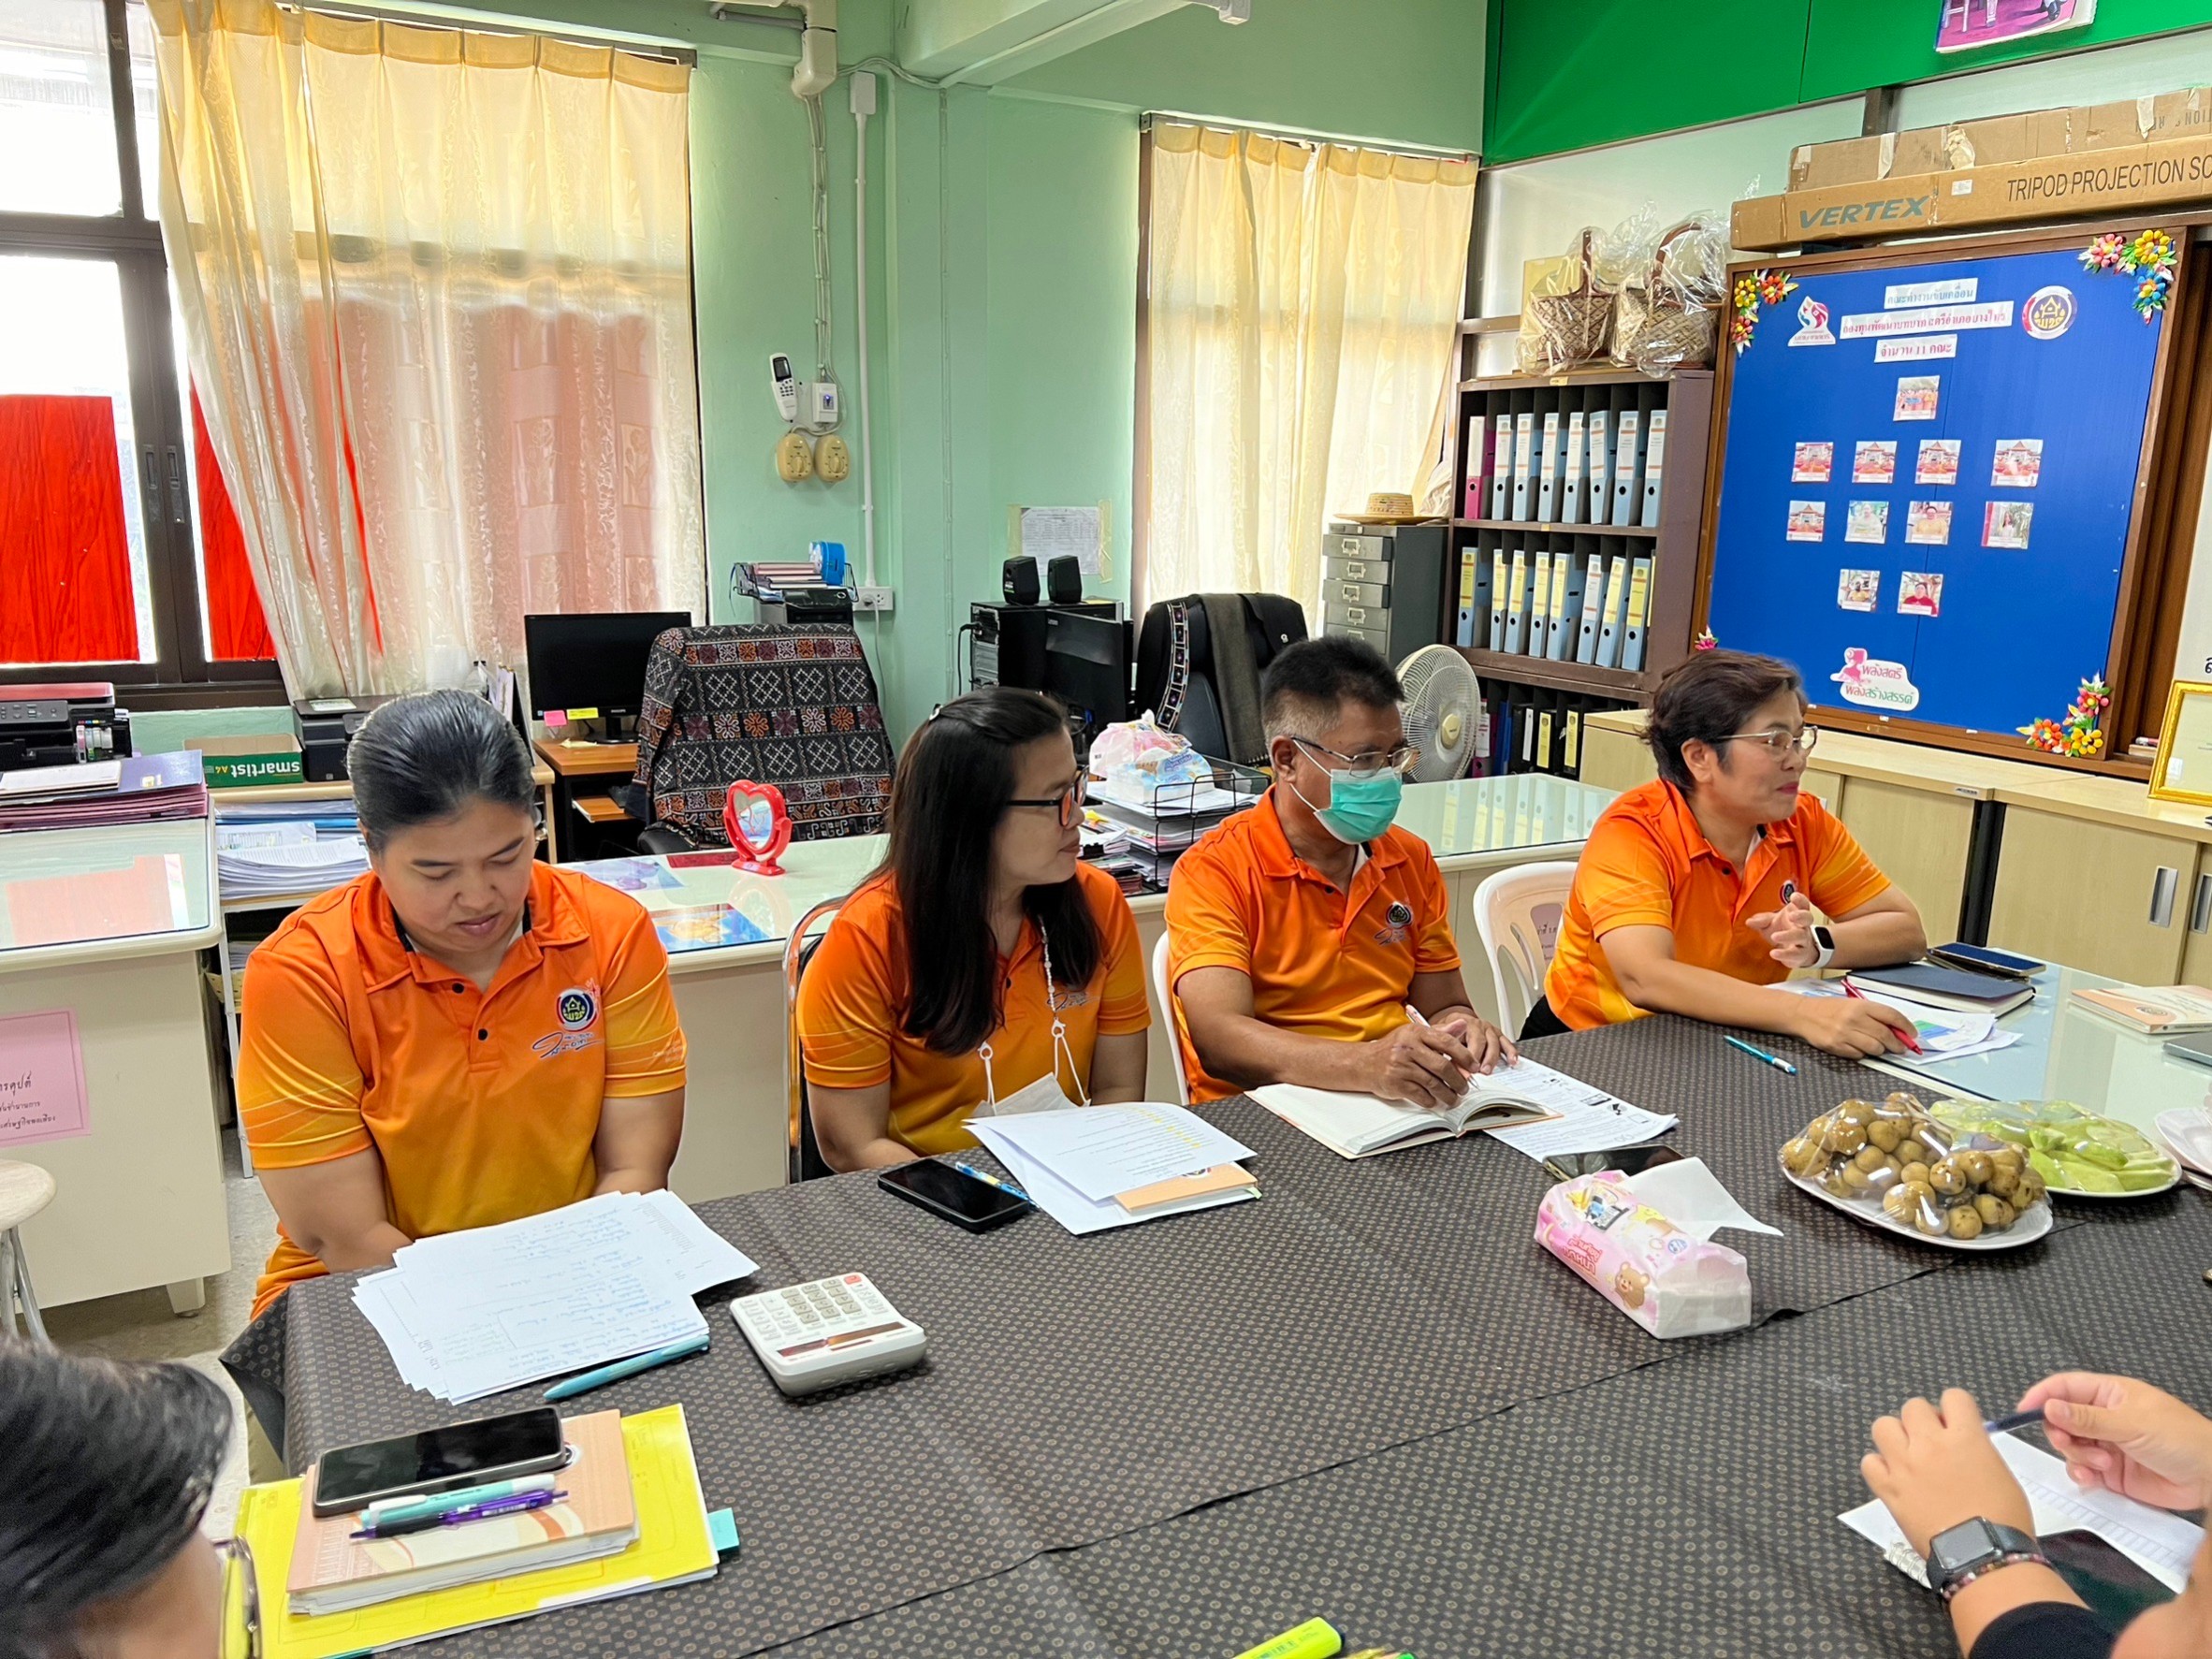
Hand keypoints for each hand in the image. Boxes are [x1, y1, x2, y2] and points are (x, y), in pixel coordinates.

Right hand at [1371, 1021, 1476, 1109]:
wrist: (1364, 1063)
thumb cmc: (1393, 1048)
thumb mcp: (1416, 1034)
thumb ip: (1441, 1032)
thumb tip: (1463, 1025)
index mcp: (1416, 1033)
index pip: (1447, 1043)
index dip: (1465, 1056)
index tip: (1474, 1067)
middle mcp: (1408, 1048)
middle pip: (1443, 1067)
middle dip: (1459, 1080)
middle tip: (1465, 1087)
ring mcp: (1401, 1067)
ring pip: (1434, 1084)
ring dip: (1448, 1094)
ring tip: (1454, 1097)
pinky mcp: (1397, 1084)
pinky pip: (1421, 1096)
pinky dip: (1431, 1101)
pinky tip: (1435, 1100)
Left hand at [1433, 1008, 1517, 1074]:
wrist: (1457, 1022)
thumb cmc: (1449, 1032)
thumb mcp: (1440, 1034)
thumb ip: (1441, 1045)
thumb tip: (1442, 1061)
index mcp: (1465, 1024)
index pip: (1466, 1040)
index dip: (1465, 1056)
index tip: (1462, 1069)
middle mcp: (1479, 1026)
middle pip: (1482, 1042)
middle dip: (1479, 1058)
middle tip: (1476, 1072)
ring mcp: (1490, 1031)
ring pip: (1495, 1044)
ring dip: (1491, 1059)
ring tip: (1487, 1071)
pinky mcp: (1499, 1036)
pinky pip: (1507, 1044)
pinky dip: (1511, 1053)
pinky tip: (1512, 1062)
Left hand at [1746, 891, 1821, 967]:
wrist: (1795, 952)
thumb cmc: (1782, 930)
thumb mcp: (1770, 923)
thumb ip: (1761, 921)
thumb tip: (1749, 921)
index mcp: (1796, 913)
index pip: (1802, 904)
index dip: (1800, 899)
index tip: (1793, 896)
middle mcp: (1803, 926)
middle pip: (1807, 918)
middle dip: (1801, 915)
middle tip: (1791, 916)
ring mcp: (1804, 940)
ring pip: (1801, 936)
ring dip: (1788, 936)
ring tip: (1774, 937)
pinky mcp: (1801, 954)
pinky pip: (1796, 954)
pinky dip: (1785, 954)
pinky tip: (1774, 953)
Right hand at [1788, 994, 1911, 1057]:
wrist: (1802, 1014)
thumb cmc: (1830, 1008)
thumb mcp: (1853, 1005)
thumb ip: (1873, 1015)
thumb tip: (1897, 1030)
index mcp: (1860, 1005)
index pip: (1892, 1016)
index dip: (1906, 1027)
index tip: (1912, 1035)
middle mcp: (1854, 1019)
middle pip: (1886, 1035)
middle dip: (1897, 1044)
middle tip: (1900, 1048)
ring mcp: (1845, 1034)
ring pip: (1875, 1048)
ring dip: (1881, 1050)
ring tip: (1878, 1047)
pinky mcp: (1836, 1046)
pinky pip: (1859, 1055)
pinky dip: (1863, 1054)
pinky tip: (1858, 1047)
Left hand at [1862, 1388, 2035, 1557]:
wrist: (1985, 1557)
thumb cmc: (2004, 1520)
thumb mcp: (2001, 1473)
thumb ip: (1978, 1449)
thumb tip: (1963, 1442)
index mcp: (1966, 1438)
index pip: (1953, 1397)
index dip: (1955, 1409)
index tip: (1956, 1424)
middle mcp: (1931, 1445)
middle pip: (1913, 1406)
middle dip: (1924, 1421)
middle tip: (1933, 1443)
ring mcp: (1905, 1465)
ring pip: (1883, 1425)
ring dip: (1896, 1437)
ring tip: (1908, 1456)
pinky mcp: (1888, 1489)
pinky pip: (1869, 1462)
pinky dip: (1879, 1467)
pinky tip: (1894, 1478)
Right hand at [2018, 1372, 2211, 1511]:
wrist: (2210, 1478)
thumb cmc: (2180, 1438)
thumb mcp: (2131, 1423)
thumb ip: (2087, 1418)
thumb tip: (2049, 1408)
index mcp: (2110, 1394)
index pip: (2065, 1388)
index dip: (2043, 1396)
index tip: (2024, 1411)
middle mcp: (2104, 1418)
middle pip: (2062, 1420)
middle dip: (2060, 1433)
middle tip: (2068, 1444)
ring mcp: (2107, 1445)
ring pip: (2070, 1447)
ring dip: (2077, 1457)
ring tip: (2101, 1463)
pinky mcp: (2111, 1472)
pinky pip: (2082, 1471)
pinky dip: (2082, 1475)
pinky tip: (2094, 1478)